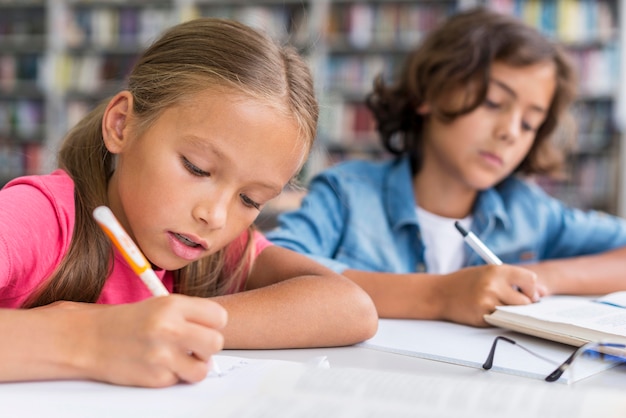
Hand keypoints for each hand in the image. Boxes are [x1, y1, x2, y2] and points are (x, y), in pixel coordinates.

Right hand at [60, 295, 226, 386]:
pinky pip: (179, 380)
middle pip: (216, 343)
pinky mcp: (155, 377)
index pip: (219, 317)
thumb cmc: (127, 322)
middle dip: (208, 347)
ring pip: (203, 368)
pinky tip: (158, 365)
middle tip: (194, 346)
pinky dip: (172, 376)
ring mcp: (162, 355)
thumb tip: (218, 331)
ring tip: (179, 358)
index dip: (214, 324)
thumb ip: (190, 315)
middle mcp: (170, 328)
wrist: (88, 339)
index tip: (204, 327)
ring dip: (194, 366)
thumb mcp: (160, 305)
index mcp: (173, 305)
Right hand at [435, 265, 538, 326]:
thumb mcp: (488, 273)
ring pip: (516, 313)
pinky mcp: (483, 316)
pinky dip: (499, 318)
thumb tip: (542, 292)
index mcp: (496, 270)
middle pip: (527, 301)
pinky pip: (502, 320)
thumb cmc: (465, 282)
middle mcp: (493, 284)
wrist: (439, 293)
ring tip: (495, 304)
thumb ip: (514, 279)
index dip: (532, 289)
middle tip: (510, 302)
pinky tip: (485, 310)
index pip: (530, 280)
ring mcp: (487, 301)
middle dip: (524, 304)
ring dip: (511, 312)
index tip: (527, 293)